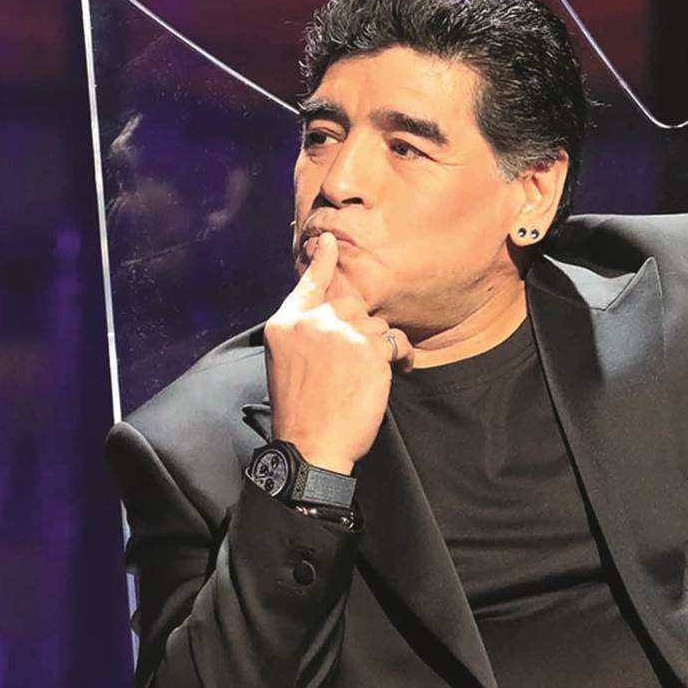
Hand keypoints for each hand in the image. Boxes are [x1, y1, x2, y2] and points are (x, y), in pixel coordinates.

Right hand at [263, 230, 414, 472]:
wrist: (311, 445)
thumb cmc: (299, 411)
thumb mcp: (285, 362)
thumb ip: (303, 332)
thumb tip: (331, 315)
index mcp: (285, 324)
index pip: (308, 284)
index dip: (321, 261)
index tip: (329, 241)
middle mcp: (313, 322)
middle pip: (351, 305)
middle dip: (359, 329)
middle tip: (353, 364)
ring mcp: (343, 334)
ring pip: (375, 324)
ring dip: (379, 348)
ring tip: (369, 375)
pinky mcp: (371, 352)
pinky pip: (397, 342)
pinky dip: (402, 356)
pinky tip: (398, 371)